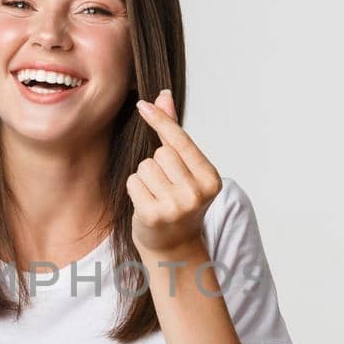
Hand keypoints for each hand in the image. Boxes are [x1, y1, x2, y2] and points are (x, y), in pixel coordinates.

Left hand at [127, 89, 221, 257]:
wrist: (174, 248)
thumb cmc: (179, 202)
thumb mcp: (184, 169)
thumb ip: (174, 133)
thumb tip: (163, 96)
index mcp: (210, 179)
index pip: (180, 141)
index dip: (161, 120)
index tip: (143, 104)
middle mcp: (196, 193)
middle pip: (160, 153)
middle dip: (157, 163)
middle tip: (166, 186)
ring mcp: (175, 206)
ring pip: (145, 166)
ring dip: (145, 177)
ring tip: (157, 196)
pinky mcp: (153, 215)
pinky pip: (133, 182)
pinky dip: (135, 190)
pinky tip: (147, 204)